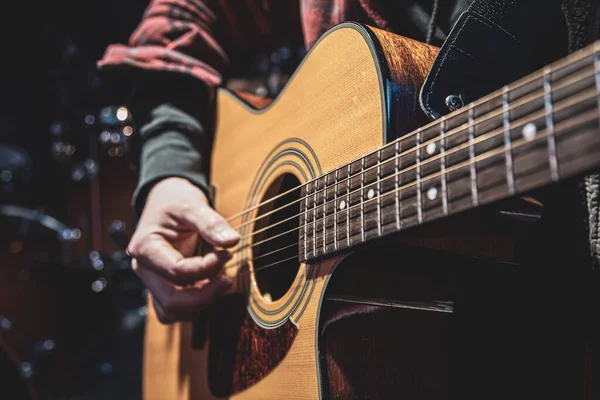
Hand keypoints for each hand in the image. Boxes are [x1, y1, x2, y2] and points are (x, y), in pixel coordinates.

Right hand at [127, 177, 239, 322]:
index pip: (177, 272)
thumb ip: (211, 223)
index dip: (207, 268)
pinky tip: (211, 284)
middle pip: (172, 301)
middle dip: (205, 294)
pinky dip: (196, 303)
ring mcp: (153, 281)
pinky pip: (177, 309)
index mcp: (146, 248)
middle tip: (227, 278)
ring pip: (173, 311)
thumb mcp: (192, 204)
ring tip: (220, 280)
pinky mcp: (164, 287)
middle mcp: (145, 269)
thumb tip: (232, 241)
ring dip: (201, 302)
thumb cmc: (175, 201)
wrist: (166, 201)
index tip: (227, 253)